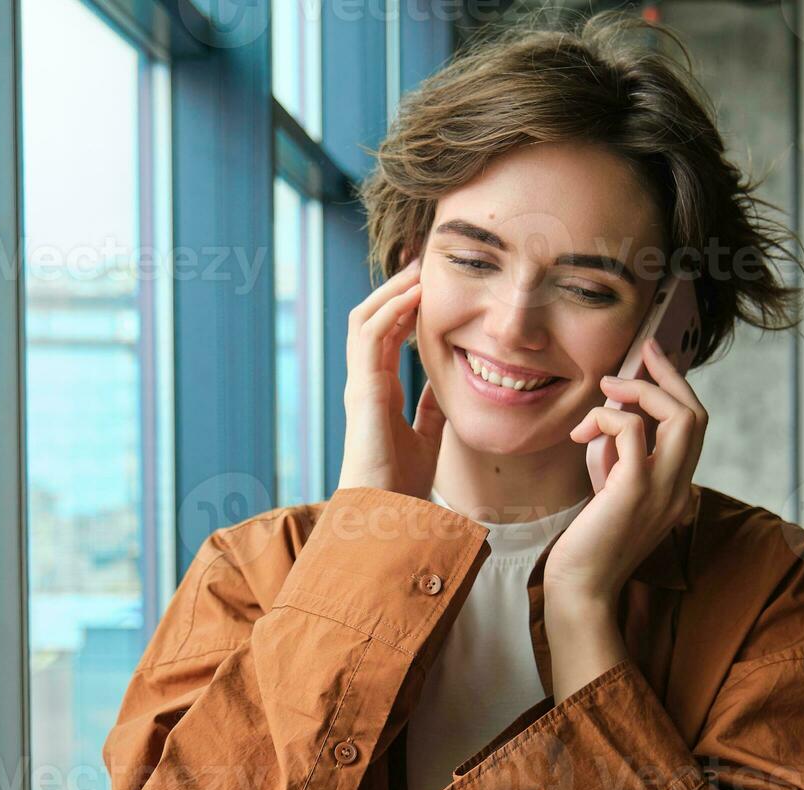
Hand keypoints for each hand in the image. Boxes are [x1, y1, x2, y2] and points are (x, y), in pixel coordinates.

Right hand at [335, 258, 446, 498]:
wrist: (384, 515)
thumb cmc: (401, 485)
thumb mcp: (426, 437)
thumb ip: (431, 409)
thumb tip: (443, 385)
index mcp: (379, 390)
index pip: (386, 335)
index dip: (404, 306)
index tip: (429, 282)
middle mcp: (365, 382)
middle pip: (372, 318)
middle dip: (395, 287)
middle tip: (422, 261)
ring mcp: (359, 384)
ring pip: (364, 319)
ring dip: (391, 290)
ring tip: (417, 269)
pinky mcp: (361, 390)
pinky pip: (368, 337)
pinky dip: (388, 311)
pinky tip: (413, 296)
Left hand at [548, 336, 705, 609]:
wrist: (580, 590)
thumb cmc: (587, 544)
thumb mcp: (610, 491)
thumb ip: (618, 456)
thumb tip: (608, 416)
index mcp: (677, 488)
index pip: (694, 427)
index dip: (677, 387)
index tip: (653, 359)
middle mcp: (679, 488)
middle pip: (696, 414)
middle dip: (668, 375)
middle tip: (640, 352)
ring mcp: (663, 490)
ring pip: (680, 416)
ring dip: (640, 392)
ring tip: (604, 392)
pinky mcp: (635, 491)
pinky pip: (631, 431)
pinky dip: (608, 417)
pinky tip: (581, 432)